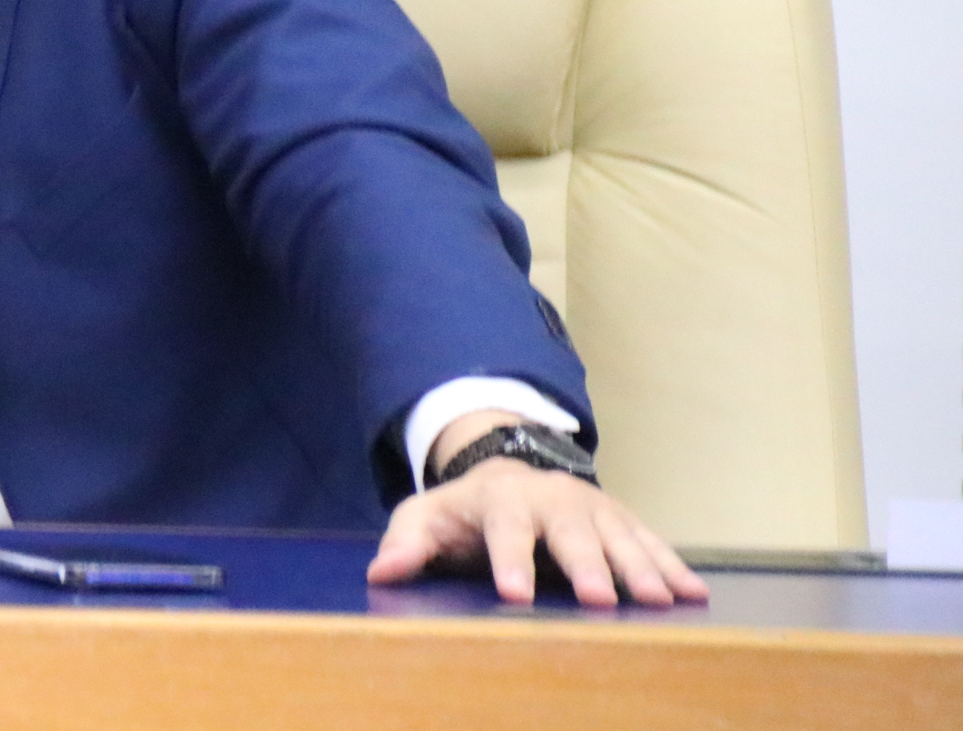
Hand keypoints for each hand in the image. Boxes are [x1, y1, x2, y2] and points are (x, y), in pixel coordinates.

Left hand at [367, 455, 706, 607]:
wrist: (507, 474)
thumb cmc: (463, 511)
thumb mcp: (425, 518)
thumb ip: (407, 543)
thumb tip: (382, 571)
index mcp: (502, 499)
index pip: (505, 530)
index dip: (510, 561)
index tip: (514, 594)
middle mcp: (552, 498)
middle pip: (572, 532)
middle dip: (587, 565)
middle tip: (600, 599)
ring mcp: (591, 506)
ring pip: (619, 536)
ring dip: (641, 569)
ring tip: (661, 602)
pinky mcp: (619, 518)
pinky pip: (650, 541)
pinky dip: (673, 566)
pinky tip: (693, 594)